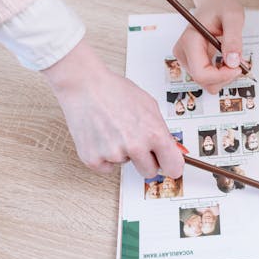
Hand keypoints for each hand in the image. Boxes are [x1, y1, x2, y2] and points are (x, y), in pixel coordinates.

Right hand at [42, 40, 182, 177]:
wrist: (85, 86)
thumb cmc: (115, 91)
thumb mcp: (149, 105)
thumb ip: (160, 129)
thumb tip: (169, 148)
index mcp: (154, 133)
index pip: (173, 166)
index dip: (172, 166)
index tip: (170, 166)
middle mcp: (135, 146)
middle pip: (149, 172)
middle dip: (146, 160)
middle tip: (136, 143)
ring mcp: (113, 154)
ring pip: (125, 165)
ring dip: (122, 153)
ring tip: (113, 130)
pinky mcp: (93, 159)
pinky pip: (106, 167)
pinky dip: (104, 156)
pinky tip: (101, 136)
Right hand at [173, 0, 243, 93]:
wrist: (214, 2)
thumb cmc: (221, 6)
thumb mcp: (233, 17)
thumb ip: (233, 39)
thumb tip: (233, 62)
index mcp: (190, 41)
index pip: (201, 73)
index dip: (222, 76)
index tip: (238, 67)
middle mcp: (184, 52)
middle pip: (204, 81)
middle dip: (225, 76)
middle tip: (240, 61)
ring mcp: (187, 58)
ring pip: (206, 82)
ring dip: (224, 76)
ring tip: (234, 58)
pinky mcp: (193, 62)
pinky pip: (208, 77)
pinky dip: (221, 73)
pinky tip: (228, 59)